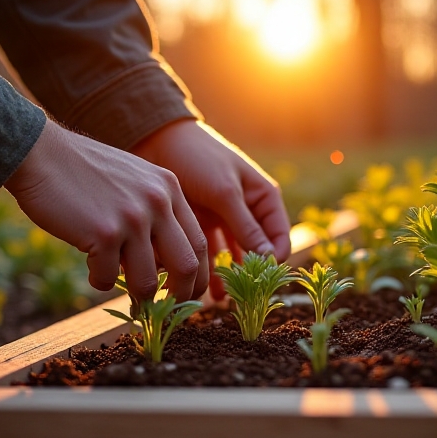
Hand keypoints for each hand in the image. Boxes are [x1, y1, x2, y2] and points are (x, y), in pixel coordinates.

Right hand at [4, 120, 207, 301]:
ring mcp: (132, 217)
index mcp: (170, 189)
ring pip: (147, 282)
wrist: (41, 154)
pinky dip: (99, 281)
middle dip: (180, 296)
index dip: (198, 275)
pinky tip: (90, 267)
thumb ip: (156, 213)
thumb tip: (166, 265)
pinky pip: (109, 278)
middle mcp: (158, 202)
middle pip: (186, 266)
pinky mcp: (104, 233)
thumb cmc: (84, 172)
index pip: (200, 243)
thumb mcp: (135, 181)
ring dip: (136, 297)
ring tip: (124, 291)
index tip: (189, 293)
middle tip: (167, 310)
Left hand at [131, 120, 290, 298]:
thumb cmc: (199, 157)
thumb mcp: (225, 192)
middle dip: (246, 275)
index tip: (257, 281)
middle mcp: (247, 212)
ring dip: (223, 277)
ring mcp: (223, 220)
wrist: (158, 139)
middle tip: (234, 297)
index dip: (272, 263)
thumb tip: (270, 260)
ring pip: (230, 257)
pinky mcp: (200, 226)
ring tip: (212, 297)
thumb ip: (246, 227)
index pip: (278, 240)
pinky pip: (206, 253)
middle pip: (255, 253)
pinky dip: (203, 268)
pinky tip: (195, 283)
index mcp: (264, 199)